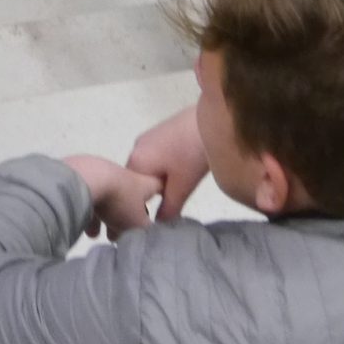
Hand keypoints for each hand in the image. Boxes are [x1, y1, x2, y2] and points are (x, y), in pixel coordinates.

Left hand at [65, 154, 162, 239]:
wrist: (85, 180)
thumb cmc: (119, 202)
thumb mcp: (138, 223)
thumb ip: (146, 230)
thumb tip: (148, 232)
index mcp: (144, 183)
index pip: (160, 189)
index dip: (163, 199)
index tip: (159, 212)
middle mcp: (127, 176)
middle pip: (131, 199)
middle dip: (126, 220)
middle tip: (120, 236)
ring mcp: (105, 174)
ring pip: (109, 200)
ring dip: (105, 218)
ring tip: (96, 235)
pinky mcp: (85, 176)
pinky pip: (91, 197)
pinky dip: (89, 212)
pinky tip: (83, 227)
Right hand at [124, 105, 208, 221]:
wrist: (212, 116)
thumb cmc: (193, 153)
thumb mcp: (181, 187)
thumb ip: (168, 209)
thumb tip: (157, 227)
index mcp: (135, 163)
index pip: (131, 195)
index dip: (143, 209)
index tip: (158, 215)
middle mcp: (135, 149)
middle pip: (138, 182)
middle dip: (152, 194)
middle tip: (173, 201)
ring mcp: (146, 139)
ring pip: (148, 170)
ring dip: (160, 181)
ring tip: (181, 184)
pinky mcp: (159, 132)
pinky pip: (155, 158)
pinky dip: (164, 168)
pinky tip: (182, 168)